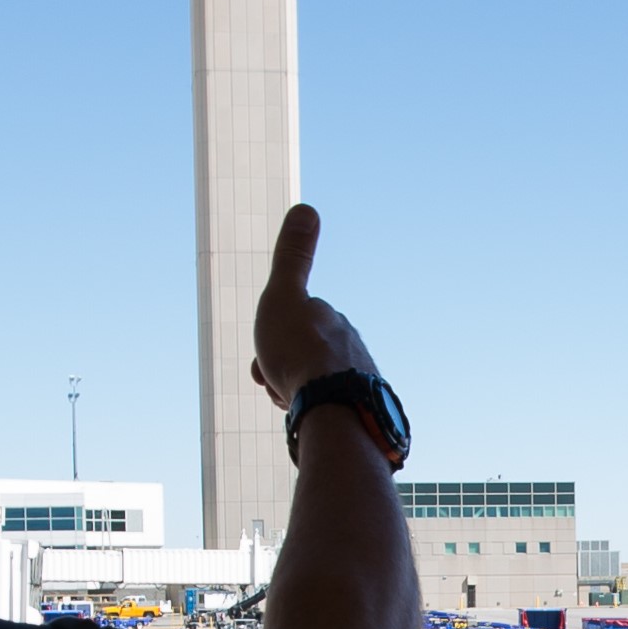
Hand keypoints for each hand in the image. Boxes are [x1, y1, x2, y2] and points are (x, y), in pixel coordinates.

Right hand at [248, 204, 379, 401]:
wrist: (329, 407)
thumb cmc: (299, 352)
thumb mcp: (284, 296)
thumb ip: (293, 255)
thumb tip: (305, 207)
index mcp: (331, 322)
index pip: (292, 330)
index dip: (270, 344)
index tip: (263, 361)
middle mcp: (351, 348)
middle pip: (302, 360)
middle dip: (281, 372)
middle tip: (274, 384)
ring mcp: (359, 380)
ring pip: (313, 387)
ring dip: (293, 394)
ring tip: (292, 402)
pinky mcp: (364, 413)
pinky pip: (329, 412)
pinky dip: (313, 415)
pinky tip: (309, 421)